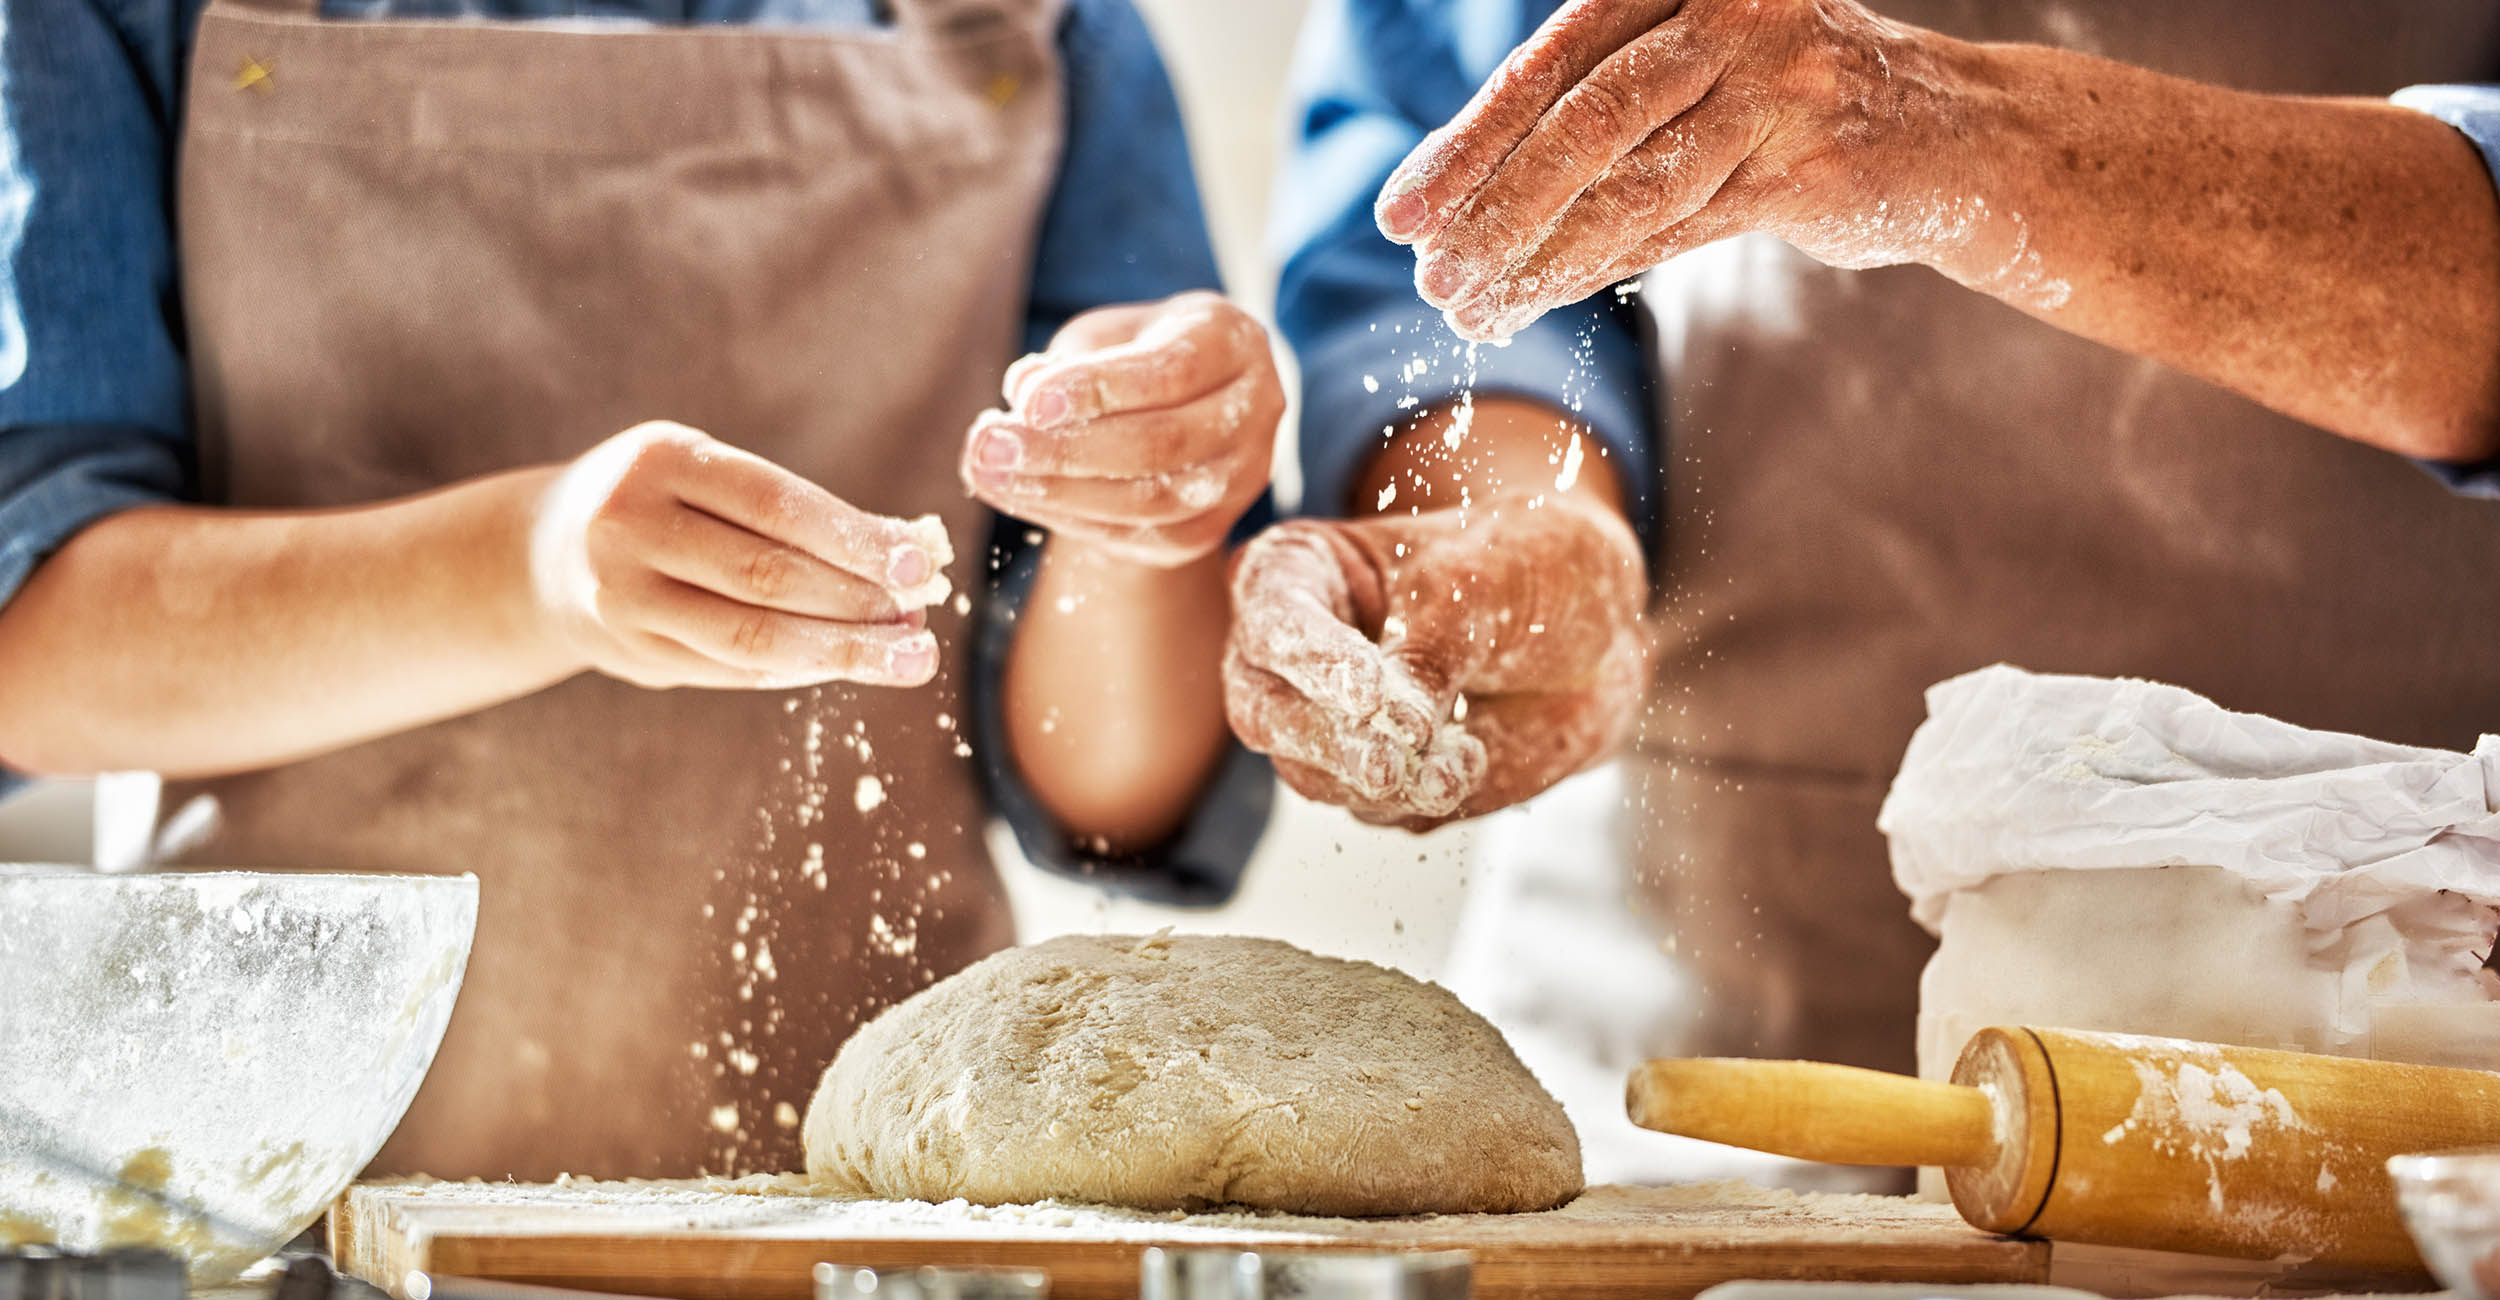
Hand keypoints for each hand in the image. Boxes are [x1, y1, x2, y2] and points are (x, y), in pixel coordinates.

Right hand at [528, 421, 949, 690]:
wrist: (543, 552)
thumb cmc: (664, 502)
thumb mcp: (708, 475)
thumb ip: (793, 512)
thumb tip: (908, 551)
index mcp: (660, 461)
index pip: (775, 504)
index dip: (852, 538)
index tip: (918, 564)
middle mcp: (629, 526)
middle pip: (766, 577)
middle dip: (857, 603)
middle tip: (919, 620)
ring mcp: (622, 596)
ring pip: (750, 637)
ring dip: (840, 651)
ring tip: (905, 656)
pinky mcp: (631, 653)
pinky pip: (731, 670)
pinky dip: (799, 670)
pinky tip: (845, 665)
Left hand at [962, 291, 1282, 566]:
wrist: (1190, 403)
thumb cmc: (1140, 352)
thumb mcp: (1108, 334)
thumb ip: (1071, 359)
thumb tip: (1022, 394)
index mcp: (1233, 342)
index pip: (1171, 372)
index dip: (1098, 389)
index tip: (1027, 400)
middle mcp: (1256, 411)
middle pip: (1162, 444)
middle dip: (1066, 450)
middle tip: (991, 444)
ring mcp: (1243, 477)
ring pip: (1153, 502)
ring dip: (1059, 492)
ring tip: (988, 472)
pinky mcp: (1212, 527)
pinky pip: (1143, 537)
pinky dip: (1073, 520)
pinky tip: (1020, 497)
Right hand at [1223, 497, 1648, 829]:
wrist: (1598, 633)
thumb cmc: (1527, 569)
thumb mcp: (1483, 583)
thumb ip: (1431, 650)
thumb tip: (1398, 730)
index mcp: (1298, 573)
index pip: (1274, 619)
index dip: (1313, 659)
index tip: (1369, 693)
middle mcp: (1293, 656)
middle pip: (1265, 712)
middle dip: (1329, 742)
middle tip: (1387, 764)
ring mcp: (1327, 725)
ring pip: (1314, 776)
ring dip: (1386, 780)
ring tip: (1463, 761)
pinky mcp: (1372, 781)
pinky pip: (1377, 810)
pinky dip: (1422, 797)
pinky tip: (1473, 759)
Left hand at [1377, 0, 2031, 339]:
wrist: (1957, 136)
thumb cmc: (1791, 101)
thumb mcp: (1695, 68)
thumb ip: (1597, 102)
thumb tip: (1456, 191)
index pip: (1549, 63)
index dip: (1467, 143)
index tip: (1401, 214)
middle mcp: (1733, 10)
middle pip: (1580, 123)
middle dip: (1487, 210)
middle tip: (1425, 276)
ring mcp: (1780, 84)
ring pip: (1627, 186)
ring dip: (1534, 258)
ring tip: (1468, 309)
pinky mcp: (1813, 163)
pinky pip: (1679, 229)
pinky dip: (1597, 271)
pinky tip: (1538, 303)